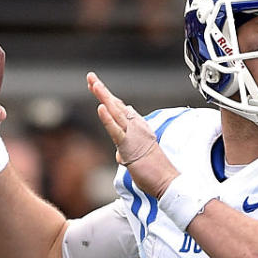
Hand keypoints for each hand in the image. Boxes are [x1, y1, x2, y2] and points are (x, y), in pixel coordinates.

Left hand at [87, 72, 178, 197]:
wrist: (166, 180)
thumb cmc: (154, 170)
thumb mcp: (137, 155)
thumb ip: (127, 147)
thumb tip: (119, 151)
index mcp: (139, 127)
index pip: (120, 109)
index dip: (107, 97)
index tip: (95, 85)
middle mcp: (136, 127)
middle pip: (116, 105)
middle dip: (102, 90)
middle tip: (90, 76)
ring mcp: (133, 135)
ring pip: (115, 113)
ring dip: (104, 97)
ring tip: (94, 84)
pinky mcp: (129, 146)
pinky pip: (116, 131)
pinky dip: (107, 119)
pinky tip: (100, 108)